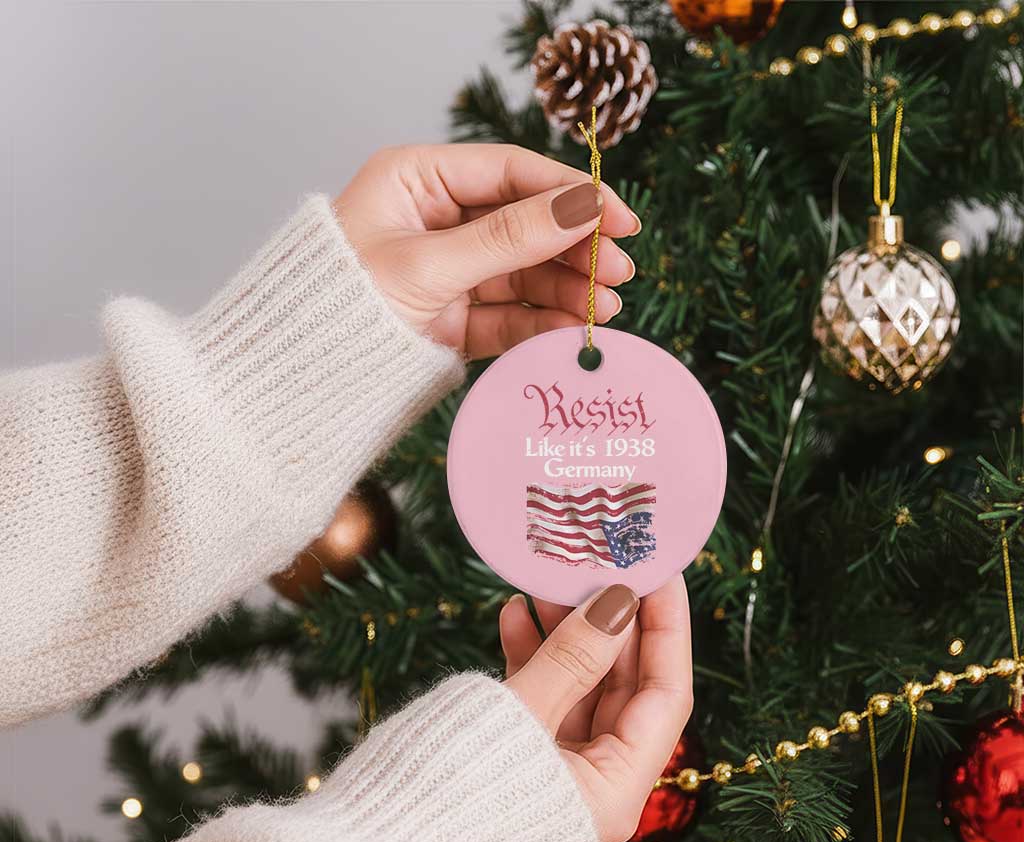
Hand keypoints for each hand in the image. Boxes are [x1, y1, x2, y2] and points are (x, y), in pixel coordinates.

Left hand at [333, 144, 640, 357]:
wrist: (299, 380)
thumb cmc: (340, 306)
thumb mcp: (429, 265)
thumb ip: (509, 238)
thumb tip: (583, 207)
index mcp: (418, 182)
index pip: (510, 173)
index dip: (570, 193)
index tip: (618, 217)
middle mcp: (436, 221)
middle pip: (525, 224)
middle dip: (575, 248)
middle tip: (621, 271)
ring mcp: (447, 272)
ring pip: (522, 274)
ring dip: (566, 289)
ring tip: (606, 309)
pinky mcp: (451, 319)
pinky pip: (507, 315)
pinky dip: (540, 322)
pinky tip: (573, 328)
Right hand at [500, 578, 692, 841]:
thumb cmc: (444, 800)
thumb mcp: (518, 716)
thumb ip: (571, 656)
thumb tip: (619, 602)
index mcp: (615, 794)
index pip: (665, 695)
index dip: (666, 627)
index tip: (658, 569)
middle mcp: (595, 793)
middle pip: (621, 692)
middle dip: (608, 623)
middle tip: (596, 565)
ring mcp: (554, 785)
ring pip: (578, 695)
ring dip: (566, 637)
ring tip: (546, 582)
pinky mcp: (516, 776)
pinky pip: (540, 710)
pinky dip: (532, 665)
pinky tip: (514, 618)